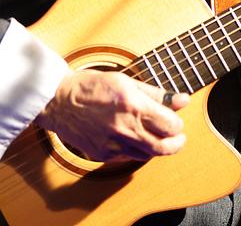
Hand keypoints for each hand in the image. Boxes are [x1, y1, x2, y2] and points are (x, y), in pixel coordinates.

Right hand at [33, 69, 189, 161]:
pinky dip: (137, 150)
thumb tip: (182, 100)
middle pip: (163, 147)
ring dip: (157, 148)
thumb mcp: (128, 82)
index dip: (178, 124)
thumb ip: (157, 94)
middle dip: (176, 144)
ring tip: (157, 136)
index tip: (176, 120)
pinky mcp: (102, 154)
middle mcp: (124, 128)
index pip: (170, 125)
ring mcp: (113, 144)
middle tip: (178, 138)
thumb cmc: (91, 86)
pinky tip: (135, 138)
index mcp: (133, 106)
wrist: (58, 101)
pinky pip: (128, 157)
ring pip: (147, 155)